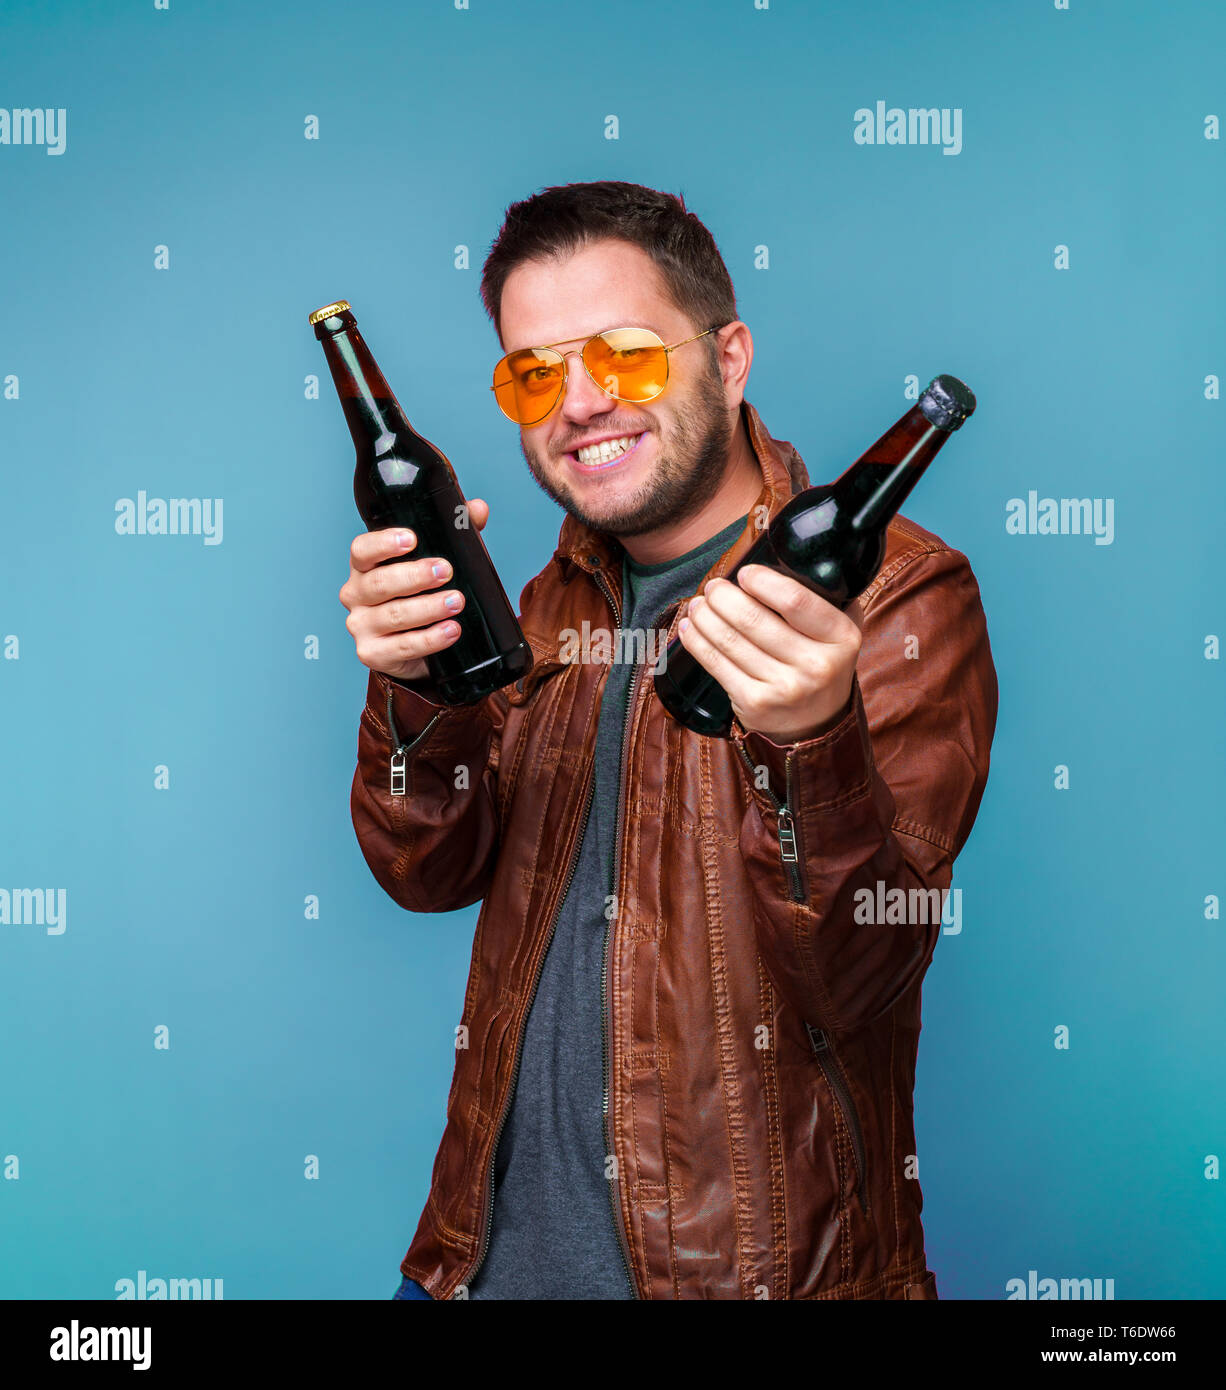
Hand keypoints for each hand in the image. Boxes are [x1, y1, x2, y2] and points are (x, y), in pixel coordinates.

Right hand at [339, 499, 488, 681]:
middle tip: (446, 570)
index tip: (411, 539)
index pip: (362, 549)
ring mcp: (361, 626)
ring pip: (393, 615)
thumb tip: (477, 509)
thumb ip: (454, 534)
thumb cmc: (420, 596)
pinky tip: (451, 630)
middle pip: (379, 583)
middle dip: (415, 576)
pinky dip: (430, 639)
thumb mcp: (435, 562)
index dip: (383, 543)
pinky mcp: (372, 653)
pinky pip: (402, 646)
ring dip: (428, 608)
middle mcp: (355, 595)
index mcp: (364, 567)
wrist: (416, 648)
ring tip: (456, 602)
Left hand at [677, 564, 862, 743]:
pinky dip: (696, 640)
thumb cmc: (821, 665)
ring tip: (699, 603)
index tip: (745, 573)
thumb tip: (788, 559)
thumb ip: (826, 598)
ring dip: (704, 615)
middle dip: (722, 596)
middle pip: (752, 618)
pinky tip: (690, 627)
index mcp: (841, 638)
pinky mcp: (754, 703)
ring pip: (728, 639)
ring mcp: (783, 688)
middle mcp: (815, 665)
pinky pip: (714, 663)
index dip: (762, 581)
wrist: (817, 725)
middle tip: (714, 587)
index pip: (795, 600)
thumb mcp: (839, 633)